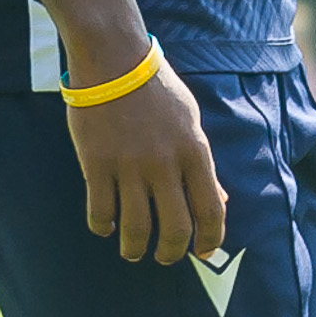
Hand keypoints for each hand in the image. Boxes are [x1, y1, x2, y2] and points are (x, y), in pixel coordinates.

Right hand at [66, 52, 223, 264]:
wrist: (113, 58)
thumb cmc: (156, 89)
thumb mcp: (190, 121)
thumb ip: (202, 165)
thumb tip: (218, 202)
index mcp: (194, 151)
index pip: (211, 210)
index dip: (211, 240)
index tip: (203, 252)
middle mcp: (165, 163)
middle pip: (174, 228)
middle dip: (171, 253)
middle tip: (164, 257)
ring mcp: (129, 165)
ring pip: (135, 228)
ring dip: (134, 249)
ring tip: (132, 251)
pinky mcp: (96, 164)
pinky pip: (100, 211)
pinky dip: (103, 227)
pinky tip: (105, 226)